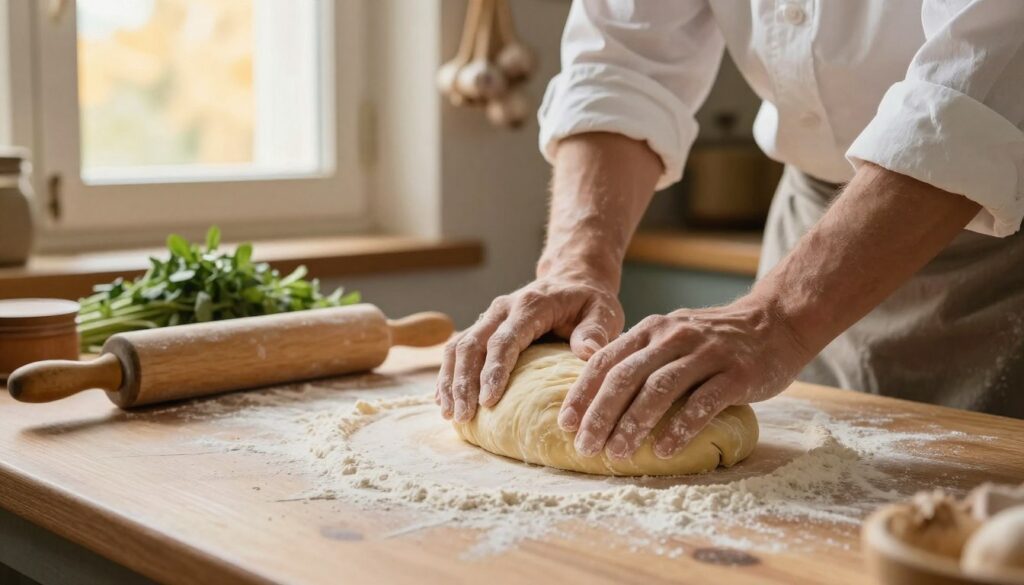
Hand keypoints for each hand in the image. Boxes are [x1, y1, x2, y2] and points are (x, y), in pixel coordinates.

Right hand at [435, 274, 623, 422]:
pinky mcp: (484, 327)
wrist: (573, 279)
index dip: (493, 371)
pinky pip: (458, 349)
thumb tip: (587, 352)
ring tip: (450, 414)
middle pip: (472, 345)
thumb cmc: (590, 302)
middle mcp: (503, 308)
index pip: (504, 340)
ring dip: (451, 381)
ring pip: (458, 347)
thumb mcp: (603, 311)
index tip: (488, 402)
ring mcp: (489, 317)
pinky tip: (443, 400)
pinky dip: (448, 375)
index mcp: (531, 306)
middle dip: (464, 382)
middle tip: (462, 416)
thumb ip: (595, 331)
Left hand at [558, 297, 812, 459]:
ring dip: (633, 424)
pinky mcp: (735, 374)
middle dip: (600, 415)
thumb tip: (598, 396)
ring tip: (617, 453)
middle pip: (626, 377)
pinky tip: (664, 451)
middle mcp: (673, 338)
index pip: (606, 361)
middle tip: (585, 447)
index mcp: (651, 330)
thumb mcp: (672, 336)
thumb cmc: (716, 339)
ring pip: (659, 389)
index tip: (566, 424)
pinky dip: (680, 428)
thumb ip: (640, 357)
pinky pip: (702, 403)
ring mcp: (705, 354)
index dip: (583, 394)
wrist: (776, 322)